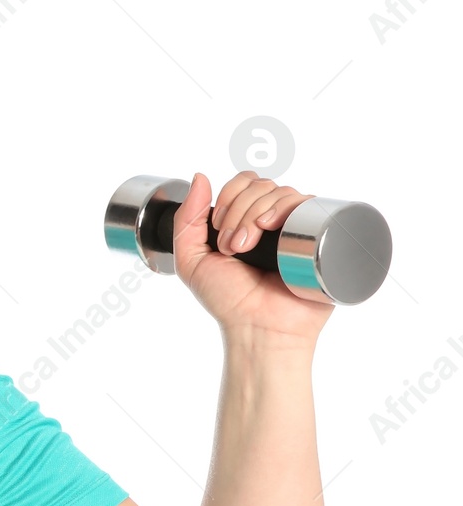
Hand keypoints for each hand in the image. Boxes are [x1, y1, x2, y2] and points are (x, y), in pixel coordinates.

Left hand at [170, 170, 333, 348]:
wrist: (259, 327)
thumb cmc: (228, 301)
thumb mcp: (191, 260)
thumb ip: (186, 220)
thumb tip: (200, 178)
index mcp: (247, 222)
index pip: (243, 184)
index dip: (228, 198)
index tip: (218, 231)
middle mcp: (274, 222)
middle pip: (261, 185)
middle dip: (237, 211)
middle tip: (232, 246)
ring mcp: (297, 229)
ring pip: (281, 191)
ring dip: (255, 213)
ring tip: (248, 247)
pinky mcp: (319, 236)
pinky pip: (307, 204)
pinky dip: (285, 207)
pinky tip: (270, 228)